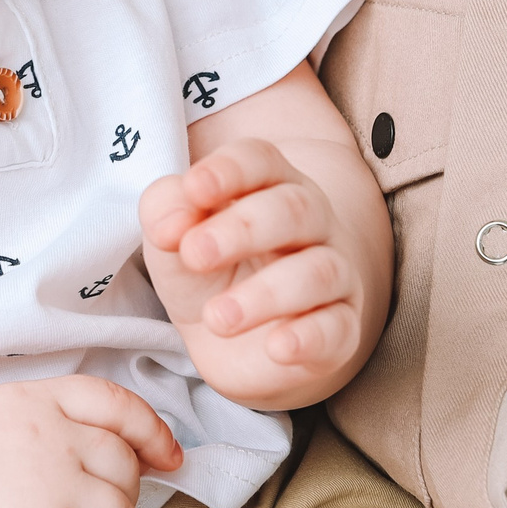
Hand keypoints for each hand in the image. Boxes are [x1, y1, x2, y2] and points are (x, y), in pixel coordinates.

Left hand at [139, 137, 368, 406]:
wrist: (228, 342)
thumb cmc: (205, 271)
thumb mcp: (171, 238)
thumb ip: (166, 212)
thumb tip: (171, 225)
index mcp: (268, 185)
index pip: (261, 160)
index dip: (229, 170)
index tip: (194, 188)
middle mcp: (311, 223)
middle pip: (293, 209)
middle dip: (242, 229)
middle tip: (195, 254)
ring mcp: (333, 275)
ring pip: (318, 271)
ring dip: (266, 294)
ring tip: (217, 318)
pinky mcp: (340, 329)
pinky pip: (338, 329)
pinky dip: (309, 338)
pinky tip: (277, 347)